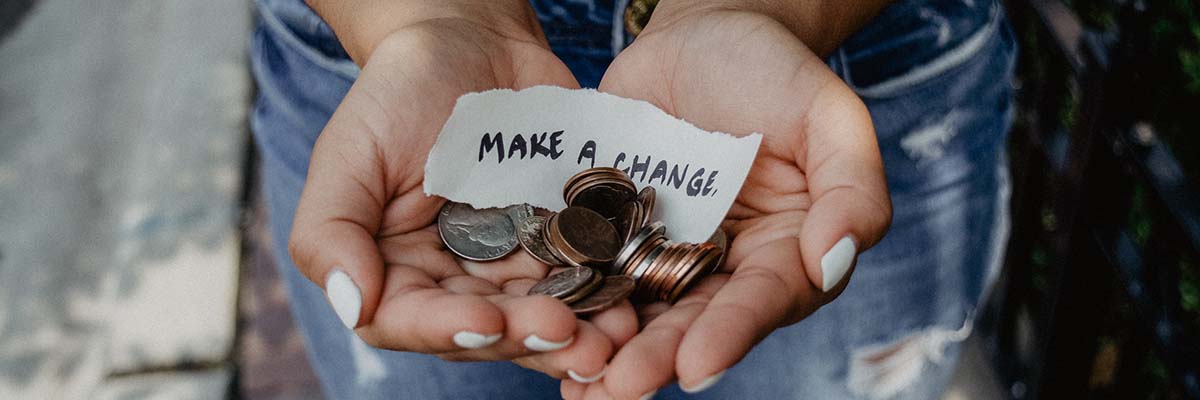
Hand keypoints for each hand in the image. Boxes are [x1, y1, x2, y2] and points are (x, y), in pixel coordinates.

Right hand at [287, 17, 636, 380]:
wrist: (472, 42)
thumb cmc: (398, 93)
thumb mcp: (349, 153)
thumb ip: (330, 232)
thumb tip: (352, 304)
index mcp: (395, 271)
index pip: (411, 321)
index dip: (448, 331)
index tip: (490, 322)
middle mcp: (454, 281)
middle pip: (487, 330)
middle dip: (529, 337)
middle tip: (571, 336)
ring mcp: (512, 265)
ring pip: (542, 315)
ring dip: (579, 333)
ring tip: (613, 337)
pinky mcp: (562, 242)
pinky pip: (586, 277)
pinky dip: (608, 293)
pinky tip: (633, 301)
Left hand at [562, 9, 891, 398]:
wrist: (703, 32)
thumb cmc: (776, 70)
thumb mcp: (829, 115)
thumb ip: (851, 189)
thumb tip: (831, 263)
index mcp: (786, 251)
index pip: (762, 300)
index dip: (731, 333)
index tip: (696, 365)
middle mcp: (725, 266)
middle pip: (694, 321)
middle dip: (658, 357)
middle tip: (620, 387)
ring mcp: (666, 252)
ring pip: (639, 311)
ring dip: (610, 350)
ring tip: (578, 385)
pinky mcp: (616, 231)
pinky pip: (592, 270)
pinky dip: (571, 302)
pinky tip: (540, 330)